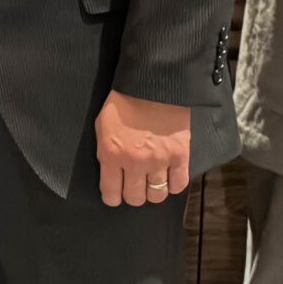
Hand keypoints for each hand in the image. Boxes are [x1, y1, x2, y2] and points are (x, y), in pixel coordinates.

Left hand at [96, 91, 191, 207]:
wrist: (153, 85)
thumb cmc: (123, 103)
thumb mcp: (102, 126)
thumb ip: (106, 152)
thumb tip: (110, 172)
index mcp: (111, 155)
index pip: (111, 193)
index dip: (112, 198)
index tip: (115, 196)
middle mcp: (135, 163)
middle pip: (135, 198)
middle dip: (133, 195)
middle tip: (135, 186)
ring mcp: (159, 161)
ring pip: (157, 195)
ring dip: (153, 192)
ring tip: (152, 182)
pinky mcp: (180, 156)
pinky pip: (179, 185)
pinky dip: (174, 185)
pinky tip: (169, 178)